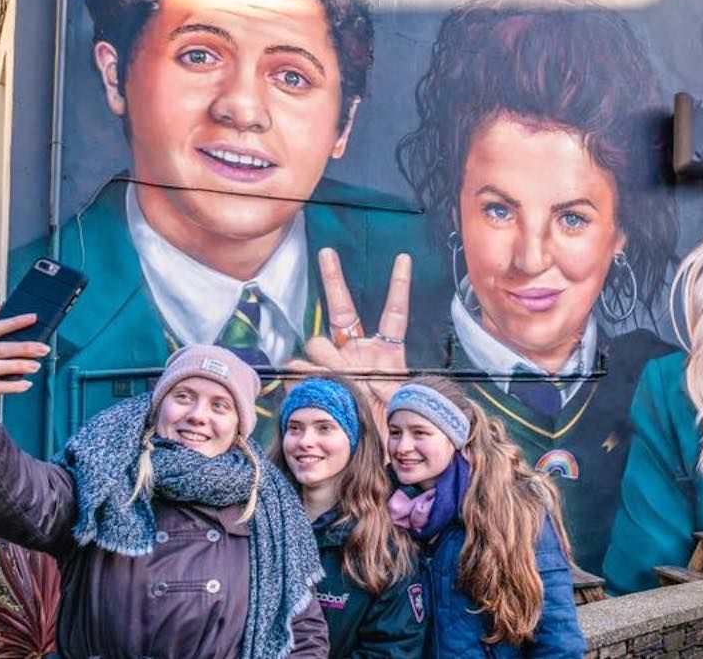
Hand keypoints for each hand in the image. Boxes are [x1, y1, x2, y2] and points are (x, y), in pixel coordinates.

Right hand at [285, 248, 411, 438]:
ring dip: (324, 359)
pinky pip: (300, 367)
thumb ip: (381, 381)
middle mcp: (359, 351)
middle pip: (342, 309)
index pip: (394, 312)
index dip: (398, 285)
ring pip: (317, 343)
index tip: (402, 257)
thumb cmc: (393, 424)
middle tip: (327, 252)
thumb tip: (354, 370)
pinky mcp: (318, 380)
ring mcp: (336, 363)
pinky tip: (313, 388)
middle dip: (333, 279)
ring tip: (340, 383)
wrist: (373, 450)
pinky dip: (303, 375)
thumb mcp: (399, 400)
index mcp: (387, 352)